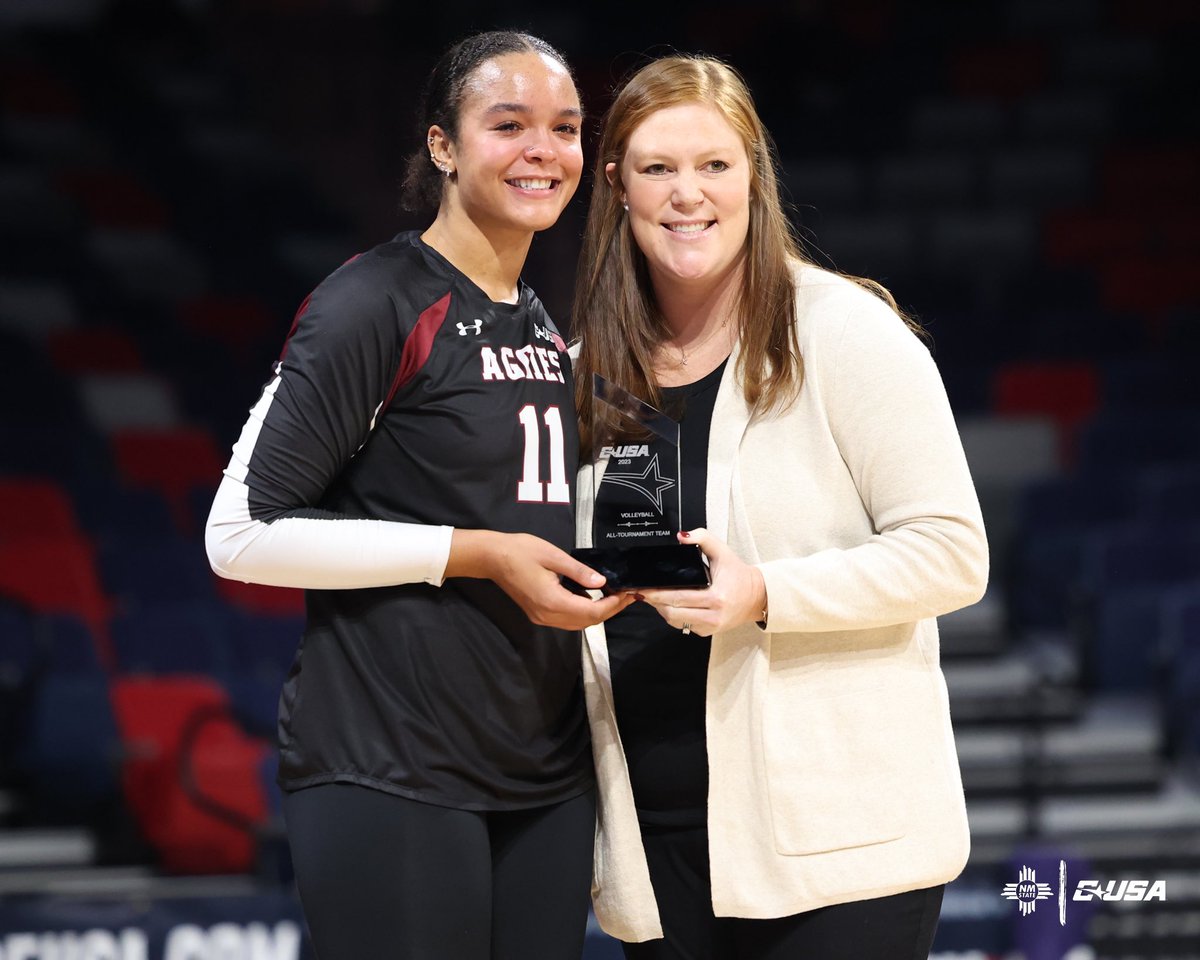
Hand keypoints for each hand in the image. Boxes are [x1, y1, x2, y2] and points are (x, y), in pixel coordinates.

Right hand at [447, 530, 633, 629]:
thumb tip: (602, 582)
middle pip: (587, 622)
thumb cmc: (521, 551)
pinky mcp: (538, 614)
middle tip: (626, 594)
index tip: (628, 593)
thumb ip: (579, 572)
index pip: (591, 612)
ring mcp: (541, 617)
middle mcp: (547, 615)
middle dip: (609, 610)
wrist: (492, 557)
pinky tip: (590, 596)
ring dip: (597, 613)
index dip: (613, 605)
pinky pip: (566, 619)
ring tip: (613, 595)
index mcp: (552, 601)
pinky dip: (582, 611)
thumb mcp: (554, 556)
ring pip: (577, 623)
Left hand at [635, 529, 765, 636]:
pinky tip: (669, 605)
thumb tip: (681, 536)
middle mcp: (713, 615)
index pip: (678, 597)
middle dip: (654, 602)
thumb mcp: (722, 551)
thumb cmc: (738, 575)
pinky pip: (684, 626)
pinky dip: (673, 616)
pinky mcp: (708, 632)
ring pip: (676, 622)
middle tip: (642, 591)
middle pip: (672, 612)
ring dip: (661, 610)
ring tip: (653, 597)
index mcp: (716, 597)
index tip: (643, 587)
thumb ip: (702, 538)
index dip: (657, 594)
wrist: (757, 596)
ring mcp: (710, 627)